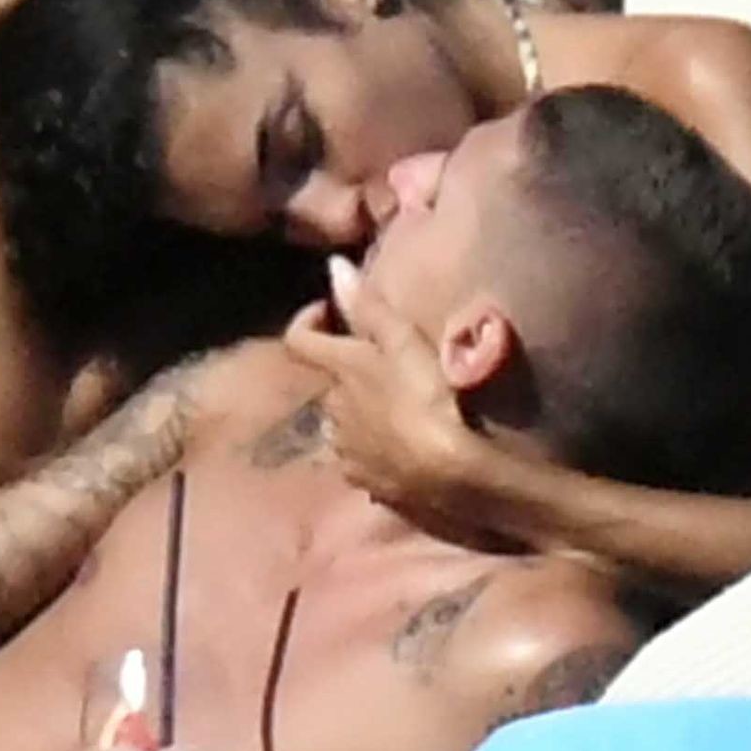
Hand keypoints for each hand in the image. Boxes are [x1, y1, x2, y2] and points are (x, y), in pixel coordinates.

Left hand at [284, 260, 475, 532]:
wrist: (452, 474)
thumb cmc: (429, 397)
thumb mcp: (404, 341)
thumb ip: (367, 305)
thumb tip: (333, 266)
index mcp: (338, 371)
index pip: (298, 340)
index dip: (308, 320)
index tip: (330, 312)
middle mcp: (330, 412)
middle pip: (328, 384)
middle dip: (349, 373)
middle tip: (389, 367)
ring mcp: (345, 452)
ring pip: (344, 423)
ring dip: (362, 413)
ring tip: (401, 412)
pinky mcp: (366, 484)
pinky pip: (362, 459)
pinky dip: (376, 449)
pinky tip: (406, 450)